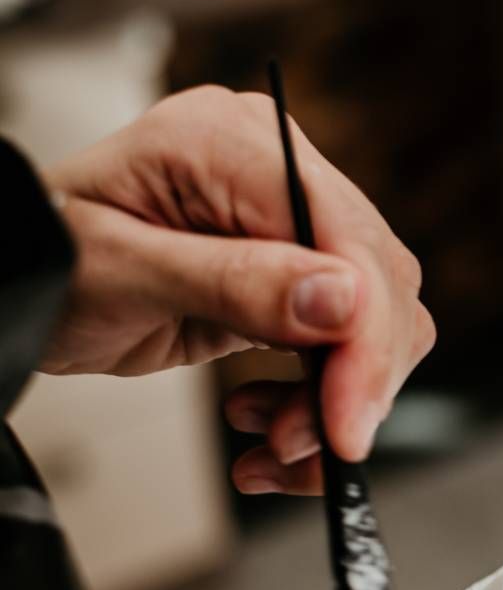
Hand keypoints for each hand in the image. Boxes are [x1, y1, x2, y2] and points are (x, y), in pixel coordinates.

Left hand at [41, 85, 434, 491]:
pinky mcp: (296, 274)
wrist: (18, 278)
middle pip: (379, 282)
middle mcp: (279, 172)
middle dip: (353, 379)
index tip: (347, 422)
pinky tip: (269, 429)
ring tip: (275, 448)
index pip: (345, 239)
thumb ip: (234, 282)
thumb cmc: (42, 257)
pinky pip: (346, 346)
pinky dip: (320, 402)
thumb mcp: (119, 271)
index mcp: (235, 142)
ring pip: (374, 324)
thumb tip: (343, 301)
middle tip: (312, 446)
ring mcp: (292, 224)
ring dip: (337, 402)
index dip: (363, 337)